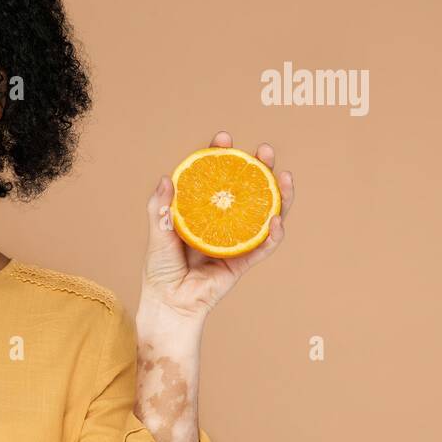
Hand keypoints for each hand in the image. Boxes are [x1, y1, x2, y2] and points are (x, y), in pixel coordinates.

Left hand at [142, 130, 294, 319]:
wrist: (168, 303)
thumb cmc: (159, 269)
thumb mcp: (156, 234)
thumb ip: (159, 209)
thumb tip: (166, 178)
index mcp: (201, 211)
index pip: (214, 178)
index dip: (221, 158)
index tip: (224, 139)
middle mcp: (222, 222)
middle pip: (246, 190)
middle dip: (258, 168)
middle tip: (263, 150)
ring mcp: (235, 241)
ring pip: (263, 214)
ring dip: (278, 195)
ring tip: (284, 176)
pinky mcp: (243, 263)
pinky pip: (263, 247)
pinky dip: (273, 235)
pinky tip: (277, 220)